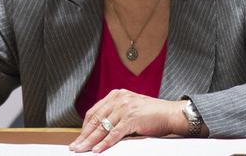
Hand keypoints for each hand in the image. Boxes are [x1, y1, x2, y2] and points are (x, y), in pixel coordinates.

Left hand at [68, 89, 190, 152]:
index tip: (79, 137)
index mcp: (116, 95)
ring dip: (90, 141)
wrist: (170, 113)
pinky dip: (105, 143)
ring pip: (102, 127)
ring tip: (82, 150)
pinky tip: (98, 150)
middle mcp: (118, 98)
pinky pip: (114, 133)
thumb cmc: (152, 114)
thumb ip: (116, 115)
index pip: (94, 111)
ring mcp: (124, 107)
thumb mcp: (130, 109)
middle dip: (83, 135)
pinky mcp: (131, 118)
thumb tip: (100, 131)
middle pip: (95, 119)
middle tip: (75, 146)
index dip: (85, 126)